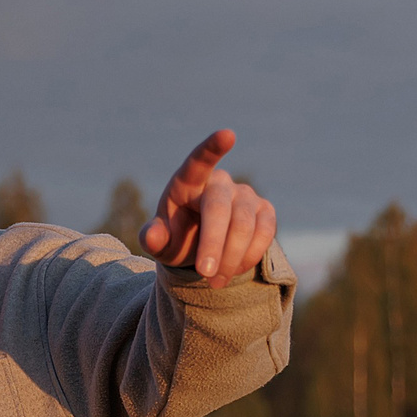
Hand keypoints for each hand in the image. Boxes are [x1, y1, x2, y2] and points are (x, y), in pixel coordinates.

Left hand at [140, 130, 278, 288]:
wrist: (203, 250)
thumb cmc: (178, 238)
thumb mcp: (161, 243)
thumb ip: (154, 238)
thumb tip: (152, 236)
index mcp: (188, 181)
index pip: (199, 160)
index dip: (212, 148)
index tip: (228, 134)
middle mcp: (220, 182)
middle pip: (220, 208)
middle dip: (214, 243)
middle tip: (205, 274)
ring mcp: (245, 194)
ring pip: (245, 224)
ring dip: (231, 257)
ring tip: (215, 282)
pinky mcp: (265, 211)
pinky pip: (265, 232)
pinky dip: (249, 256)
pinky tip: (234, 270)